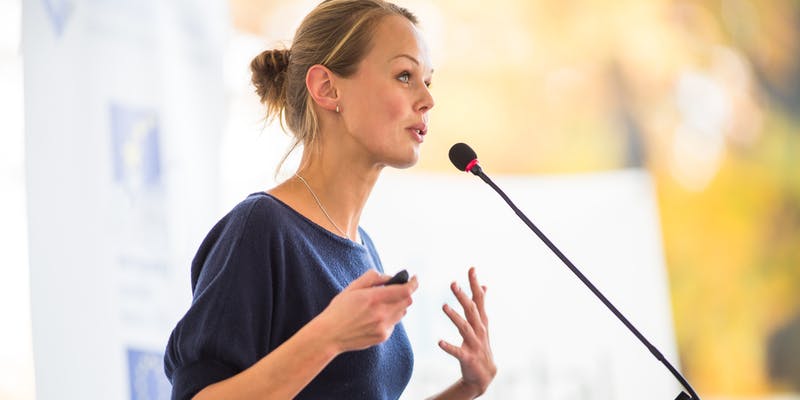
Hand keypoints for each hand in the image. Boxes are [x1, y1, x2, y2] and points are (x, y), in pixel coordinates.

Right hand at [318, 269, 417, 352]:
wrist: (330, 335)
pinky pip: (394, 323)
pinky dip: (390, 317)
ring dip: (398, 305)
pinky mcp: (383, 336)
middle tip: (396, 290)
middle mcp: (382, 314)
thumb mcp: (352, 287)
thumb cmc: (339, 309)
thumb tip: (389, 277)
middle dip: (404, 293)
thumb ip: (372, 278)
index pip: (405, 290)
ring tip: (382, 304)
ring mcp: (383, 327)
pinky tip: (375, 317)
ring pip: (402, 312)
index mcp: (374, 298)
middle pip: (407, 301)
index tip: (415, 278)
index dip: (414, 283)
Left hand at [439, 267, 496, 396]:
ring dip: (454, 317)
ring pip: (464, 328)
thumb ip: (481, 305)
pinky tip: (439, 342)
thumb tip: (484, 285)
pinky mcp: (467, 357)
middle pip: (471, 310)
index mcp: (481, 321)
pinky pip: (457, 351)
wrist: (485, 374)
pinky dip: (449, 346)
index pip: (479, 299)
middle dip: (463, 296)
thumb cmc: (481, 345)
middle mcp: (480, 330)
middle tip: (453, 283)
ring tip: (444, 306)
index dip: (475, 284)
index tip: (471, 268)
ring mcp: (474, 344)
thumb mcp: (483, 323)